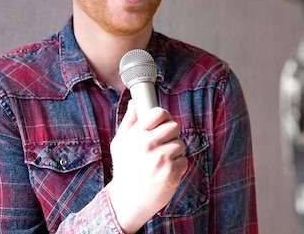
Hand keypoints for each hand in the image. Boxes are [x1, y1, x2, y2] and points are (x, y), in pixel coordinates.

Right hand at [108, 101, 187, 232]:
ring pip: (180, 144)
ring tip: (161, 163)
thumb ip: (129, 121)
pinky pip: (184, 160)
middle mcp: (147, 144)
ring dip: (174, 153)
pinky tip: (165, 173)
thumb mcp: (119, 144)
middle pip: (174, 126)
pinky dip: (178, 167)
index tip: (163, 124)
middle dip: (171, 136)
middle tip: (162, 146)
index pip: (159, 113)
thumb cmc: (125, 170)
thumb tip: (135, 103)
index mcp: (136, 135)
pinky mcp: (171, 172)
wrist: (128, 201)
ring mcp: (160, 158)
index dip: (164, 117)